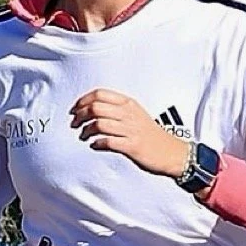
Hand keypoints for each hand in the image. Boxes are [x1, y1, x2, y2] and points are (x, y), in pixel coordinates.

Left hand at [69, 88, 189, 178]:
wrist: (171, 152)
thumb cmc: (150, 134)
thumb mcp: (135, 114)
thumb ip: (116, 109)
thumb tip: (90, 109)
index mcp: (128, 103)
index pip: (100, 94)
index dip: (82, 101)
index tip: (74, 110)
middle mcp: (129, 114)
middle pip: (96, 108)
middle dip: (80, 116)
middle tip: (74, 124)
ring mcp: (131, 129)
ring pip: (99, 124)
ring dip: (85, 131)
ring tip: (83, 136)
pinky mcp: (132, 145)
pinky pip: (108, 142)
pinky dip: (97, 143)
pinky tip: (94, 145)